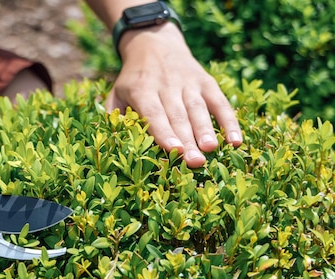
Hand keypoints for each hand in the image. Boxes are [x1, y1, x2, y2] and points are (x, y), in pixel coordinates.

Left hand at [106, 22, 242, 167]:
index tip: (174, 150)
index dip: (164, 132)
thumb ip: (115, 116)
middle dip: (187, 140)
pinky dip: (229, 121)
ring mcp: (188, 83)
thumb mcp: (117, 93)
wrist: (153, 44)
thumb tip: (118, 142)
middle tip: (195, 162)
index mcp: (142, 90)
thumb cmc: (133, 80)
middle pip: (178, 116)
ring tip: (212, 149)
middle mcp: (166, 85)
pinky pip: (219, 102)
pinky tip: (235, 141)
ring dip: (206, 130)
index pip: (154, 114)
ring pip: (198, 109)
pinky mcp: (206, 82)